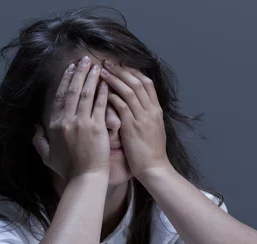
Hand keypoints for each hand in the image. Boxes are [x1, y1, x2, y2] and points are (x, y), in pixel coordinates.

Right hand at [33, 56, 109, 181]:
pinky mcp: (97, 128)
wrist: (84, 178)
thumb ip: (39, 140)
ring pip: (86, 94)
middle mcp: (66, 121)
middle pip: (72, 91)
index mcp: (54, 125)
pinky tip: (106, 82)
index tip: (71, 69)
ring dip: (91, 77)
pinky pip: (100, 105)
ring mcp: (82, 123)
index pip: (59, 97)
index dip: (66, 81)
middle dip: (79, 73)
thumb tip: (34, 127)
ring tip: (96, 65)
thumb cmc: (68, 170)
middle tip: (85, 59)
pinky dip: (103, 92)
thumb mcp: (47, 156)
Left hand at [100, 61, 171, 177]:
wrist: (155, 168)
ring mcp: (143, 118)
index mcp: (156, 110)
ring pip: (130, 90)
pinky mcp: (133, 127)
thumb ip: (144, 116)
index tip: (120, 64)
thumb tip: (134, 107)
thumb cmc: (150, 153)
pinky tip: (102, 91)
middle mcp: (151, 110)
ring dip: (114, 79)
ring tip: (101, 71)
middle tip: (106, 62)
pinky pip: (122, 106)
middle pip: (137, 82)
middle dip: (121, 70)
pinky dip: (112, 96)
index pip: (147, 83)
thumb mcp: (151, 130)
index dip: (132, 71)